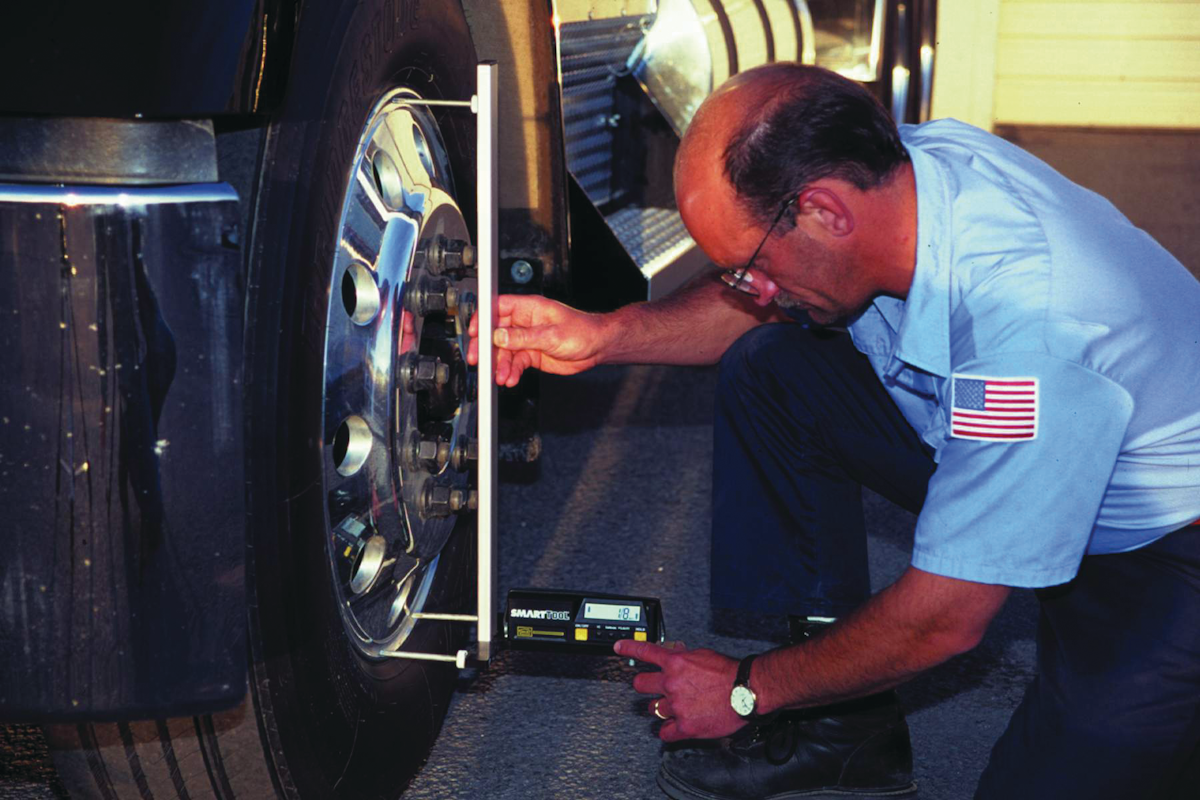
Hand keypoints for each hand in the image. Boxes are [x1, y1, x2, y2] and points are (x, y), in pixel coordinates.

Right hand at [466, 295, 608, 386]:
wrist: (597, 348)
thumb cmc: (582, 331)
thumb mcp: (551, 334)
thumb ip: (524, 337)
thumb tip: (500, 336)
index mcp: (529, 308)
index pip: (497, 308)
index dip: (483, 319)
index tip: (475, 332)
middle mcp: (525, 322)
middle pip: (496, 332)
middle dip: (486, 347)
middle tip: (479, 360)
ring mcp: (527, 339)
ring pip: (504, 352)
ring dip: (500, 365)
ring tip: (501, 376)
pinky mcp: (531, 354)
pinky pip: (515, 363)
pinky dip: (511, 372)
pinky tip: (510, 378)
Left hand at [615, 639, 747, 741]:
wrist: (747, 690)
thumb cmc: (730, 673)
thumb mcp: (703, 655)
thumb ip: (684, 658)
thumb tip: (675, 656)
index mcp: (675, 662)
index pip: (644, 652)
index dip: (628, 648)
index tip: (619, 647)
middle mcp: (671, 683)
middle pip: (640, 684)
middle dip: (645, 685)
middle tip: (653, 687)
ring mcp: (676, 706)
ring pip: (653, 709)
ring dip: (661, 707)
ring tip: (675, 707)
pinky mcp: (685, 726)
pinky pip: (665, 732)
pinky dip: (668, 730)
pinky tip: (675, 726)